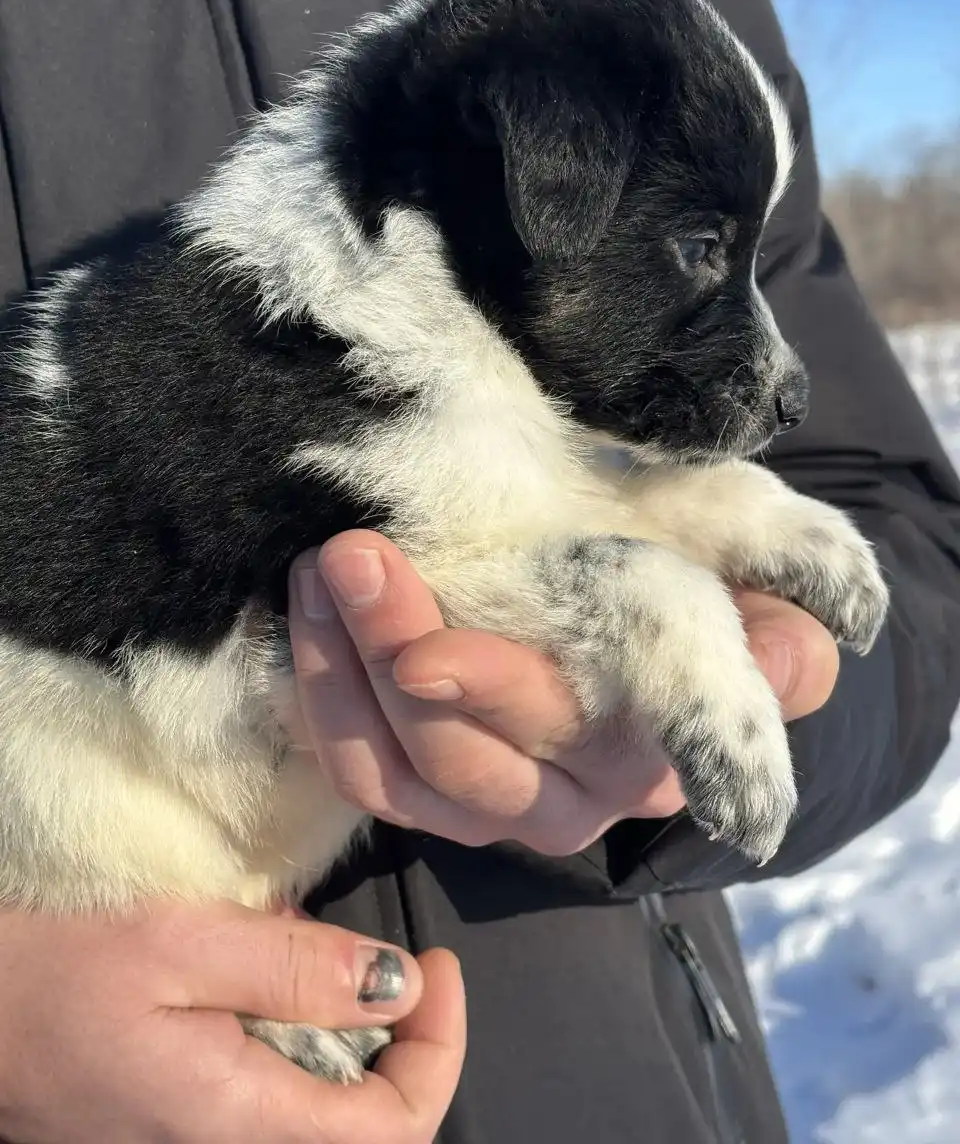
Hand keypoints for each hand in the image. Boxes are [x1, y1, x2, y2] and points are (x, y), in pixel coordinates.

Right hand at [0, 900, 463, 1143]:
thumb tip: (398, 985)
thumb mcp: (181, 946)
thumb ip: (295, 970)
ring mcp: (207, 1133)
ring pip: (320, 1092)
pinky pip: (270, 1075)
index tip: (434, 966)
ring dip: (332, 1013)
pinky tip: (244, 958)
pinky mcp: (187, 1111)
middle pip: (365, 1114)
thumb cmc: (56, 975)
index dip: (439, 1047)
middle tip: (358, 943)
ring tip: (288, 936)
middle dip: (390, 1025)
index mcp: (243, 1122)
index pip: (397, 1128)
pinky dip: (284, 1014)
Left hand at [288, 531, 840, 855]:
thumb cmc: (691, 584)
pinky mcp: (423, 789)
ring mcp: (485, 805)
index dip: (493, 698)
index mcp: (644, 750)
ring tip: (315, 573)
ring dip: (338, 675)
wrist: (641, 613)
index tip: (425, 654)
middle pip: (456, 760)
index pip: (562, 730)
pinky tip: (304, 616)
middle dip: (388, 660)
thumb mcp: (744, 588)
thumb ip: (774, 627)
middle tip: (348, 557)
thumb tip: (796, 659)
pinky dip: (320, 696)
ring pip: (392, 774)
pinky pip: (356, 767)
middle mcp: (564, 801)